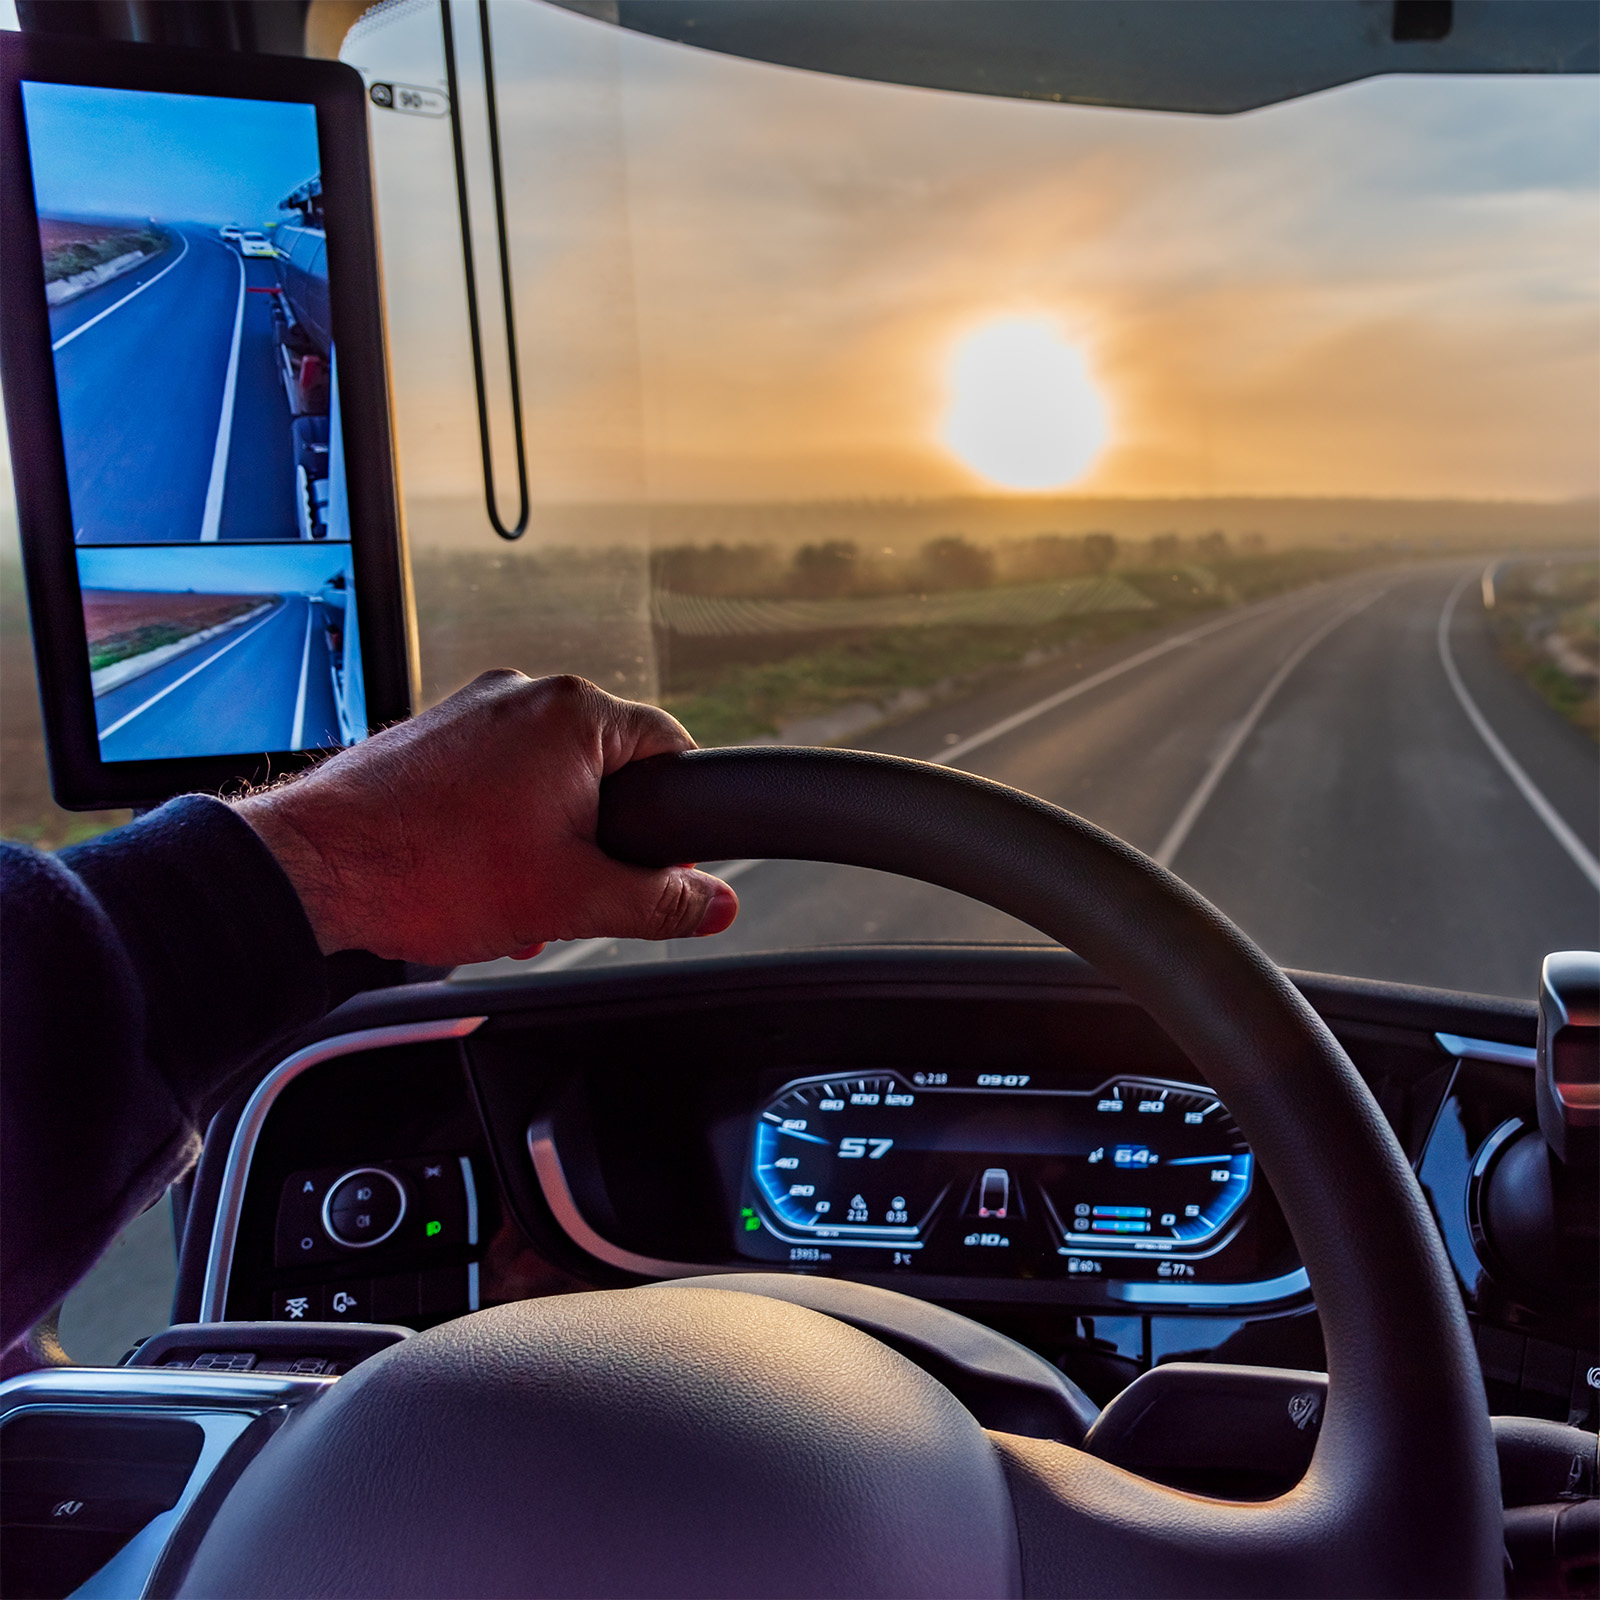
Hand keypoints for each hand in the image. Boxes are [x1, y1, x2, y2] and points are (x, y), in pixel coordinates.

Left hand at [234, 672, 737, 965]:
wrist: (317, 868)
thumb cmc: (434, 869)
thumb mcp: (573, 899)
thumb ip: (659, 902)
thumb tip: (715, 904)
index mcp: (575, 714)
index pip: (672, 749)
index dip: (677, 820)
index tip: (662, 868)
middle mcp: (524, 694)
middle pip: (606, 769)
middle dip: (601, 840)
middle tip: (578, 893)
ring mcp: (472, 710)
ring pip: (548, 778)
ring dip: (549, 840)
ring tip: (515, 897)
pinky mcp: (433, 736)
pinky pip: (497, 776)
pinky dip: (502, 826)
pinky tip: (477, 881)